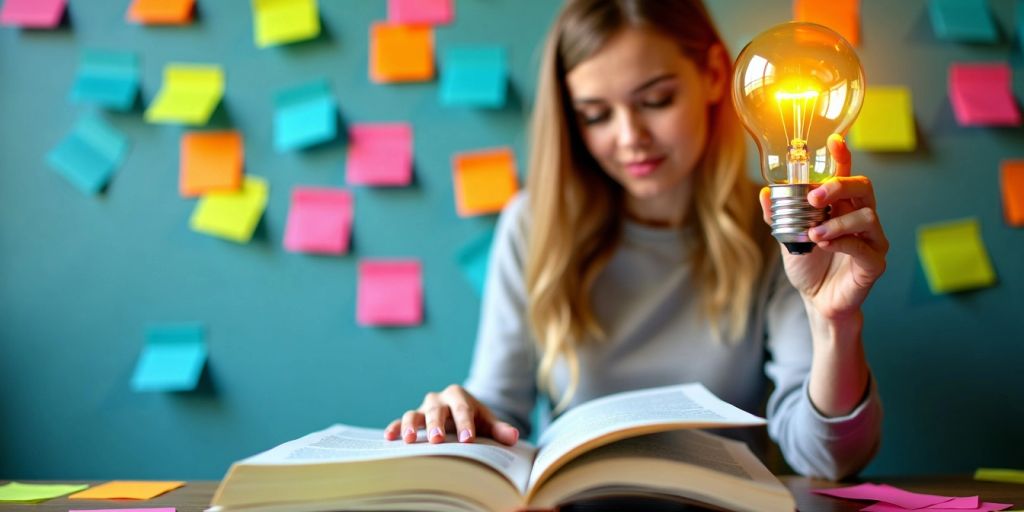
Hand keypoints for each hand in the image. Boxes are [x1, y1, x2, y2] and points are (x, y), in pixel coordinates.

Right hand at [383, 384, 519, 445]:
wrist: (460, 412)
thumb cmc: (475, 419)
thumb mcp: (488, 422)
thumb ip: (500, 429)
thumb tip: (514, 437)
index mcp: (459, 397)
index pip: (463, 410)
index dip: (465, 425)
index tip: (467, 440)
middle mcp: (439, 400)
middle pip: (437, 410)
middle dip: (437, 425)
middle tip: (437, 440)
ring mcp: (424, 409)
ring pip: (415, 413)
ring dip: (412, 426)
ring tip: (411, 440)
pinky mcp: (413, 418)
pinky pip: (401, 421)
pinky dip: (395, 428)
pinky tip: (390, 437)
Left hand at [759, 134, 888, 320]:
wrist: (817, 300)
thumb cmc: (808, 266)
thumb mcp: (787, 238)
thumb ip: (779, 216)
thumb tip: (765, 192)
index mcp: (841, 205)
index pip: (846, 174)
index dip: (843, 156)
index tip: (834, 141)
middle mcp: (861, 216)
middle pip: (862, 187)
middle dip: (839, 186)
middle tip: (814, 197)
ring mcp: (872, 239)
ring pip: (866, 215)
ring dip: (837, 222)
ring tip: (814, 235)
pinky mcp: (875, 262)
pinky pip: (864, 246)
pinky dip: (842, 242)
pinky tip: (825, 245)